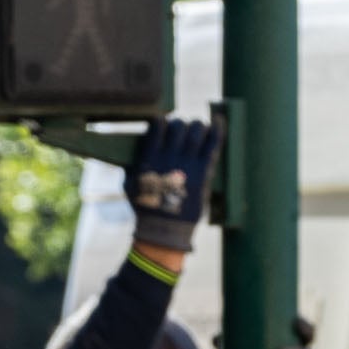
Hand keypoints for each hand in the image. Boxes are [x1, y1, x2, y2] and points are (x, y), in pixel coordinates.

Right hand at [123, 115, 221, 259]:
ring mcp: (188, 163)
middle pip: (179, 125)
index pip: (157, 125)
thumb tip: (133, 147)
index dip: (161, 120)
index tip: (163, 125)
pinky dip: (218, 130)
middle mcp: (169, 156)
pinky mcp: (204, 171)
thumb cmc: (145, 206)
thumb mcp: (129, 183)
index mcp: (149, 157)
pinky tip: (219, 121)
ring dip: (198, 127)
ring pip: (197, 130)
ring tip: (198, 130)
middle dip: (180, 126)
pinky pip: (213, 144)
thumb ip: (131, 162)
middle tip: (181, 133)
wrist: (165, 228)